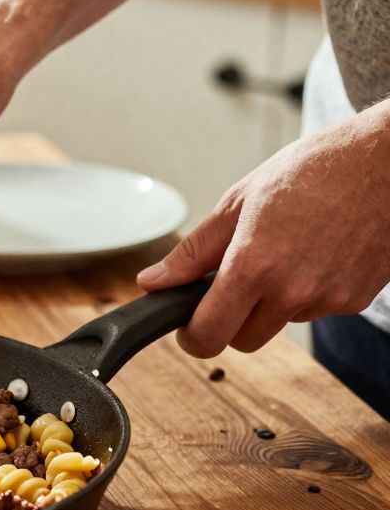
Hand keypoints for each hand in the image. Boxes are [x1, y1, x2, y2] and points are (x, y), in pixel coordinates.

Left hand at [138, 102, 389, 356]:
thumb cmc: (316, 169)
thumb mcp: (239, 201)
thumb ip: (193, 251)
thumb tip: (153, 281)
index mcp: (254, 266)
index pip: (209, 335)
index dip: (192, 337)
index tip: (188, 325)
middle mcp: (292, 291)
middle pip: (243, 340)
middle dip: (231, 319)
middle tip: (234, 280)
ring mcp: (329, 299)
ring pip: (282, 322)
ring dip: (274, 300)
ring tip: (288, 247)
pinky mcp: (357, 300)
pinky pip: (317, 308)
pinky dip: (310, 290)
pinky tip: (319, 251)